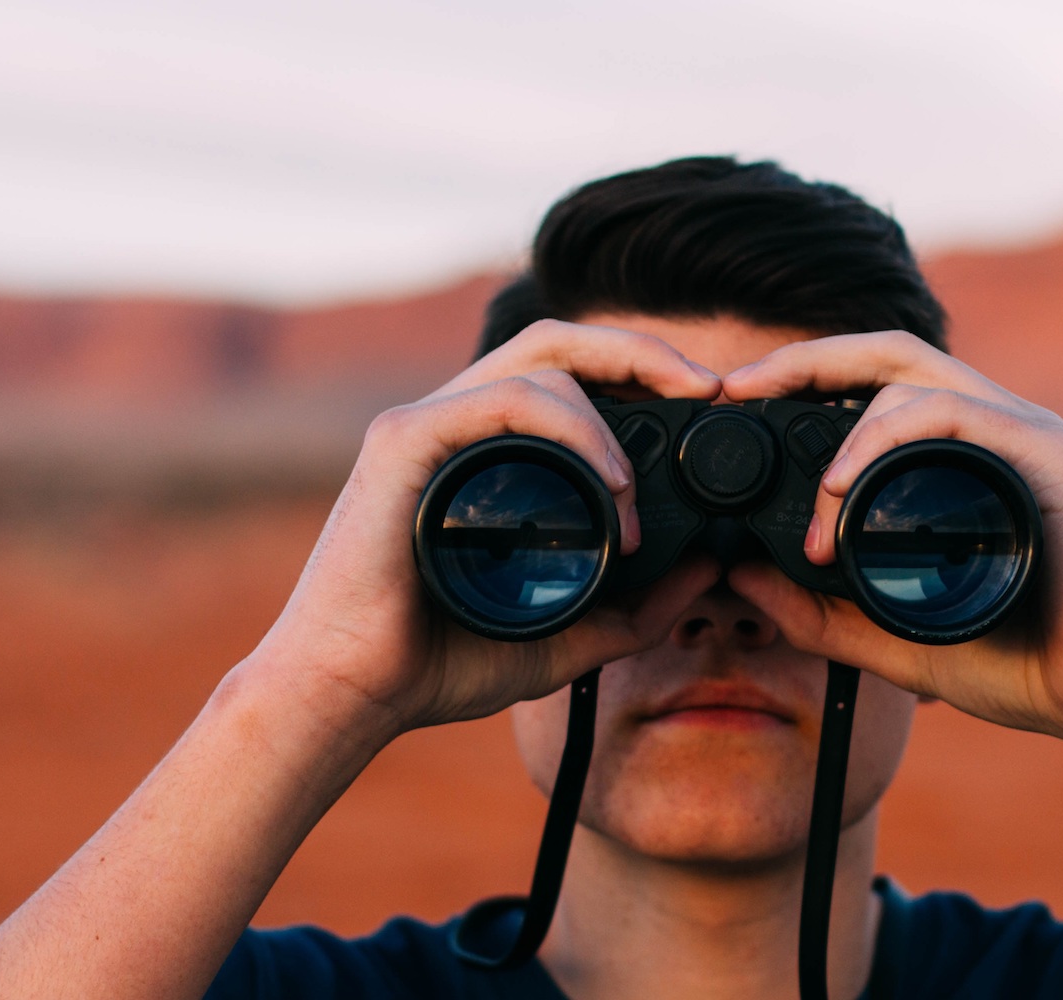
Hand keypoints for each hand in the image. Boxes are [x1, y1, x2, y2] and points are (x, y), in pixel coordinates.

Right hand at [244, 320, 723, 738]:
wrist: (352, 696)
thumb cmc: (437, 662)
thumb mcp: (566, 637)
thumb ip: (636, 609)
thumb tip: (710, 568)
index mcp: (487, 451)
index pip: (569, 375)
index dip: (639, 372)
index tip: (706, 404)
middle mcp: (456, 422)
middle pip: (558, 341)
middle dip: (640, 351)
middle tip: (706, 386)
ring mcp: (425, 424)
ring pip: (539, 364)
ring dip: (608, 417)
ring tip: (633, 492)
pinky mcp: (403, 441)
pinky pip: (501, 399)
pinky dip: (569, 427)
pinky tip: (606, 480)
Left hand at [722, 331, 1062, 760]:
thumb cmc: (1028, 666)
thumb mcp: (893, 641)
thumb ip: (820, 613)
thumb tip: (740, 578)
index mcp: (963, 456)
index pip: (874, 385)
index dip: (804, 379)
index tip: (736, 402)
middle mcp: (995, 428)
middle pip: (887, 354)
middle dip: (804, 359)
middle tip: (737, 388)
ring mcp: (1024, 433)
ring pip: (912, 376)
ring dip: (842, 425)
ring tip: (811, 500)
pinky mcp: (1046, 455)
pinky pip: (954, 414)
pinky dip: (887, 438)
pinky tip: (845, 487)